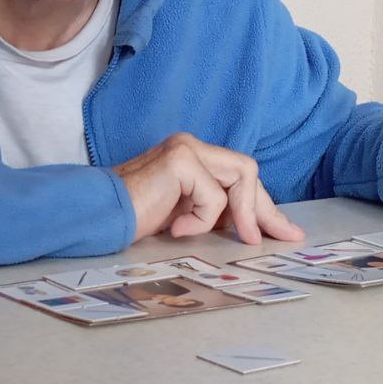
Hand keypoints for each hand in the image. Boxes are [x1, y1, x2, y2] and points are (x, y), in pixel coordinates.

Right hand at [114, 133, 304, 245]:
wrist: (98, 217)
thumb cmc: (132, 220)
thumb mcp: (184, 217)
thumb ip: (213, 213)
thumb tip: (251, 229)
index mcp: (191, 156)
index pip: (239, 176)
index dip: (263, 205)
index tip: (284, 230)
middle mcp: (190, 145)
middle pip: (247, 172)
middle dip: (265, 209)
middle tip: (284, 236)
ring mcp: (185, 148)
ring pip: (241, 177)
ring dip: (239, 214)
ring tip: (228, 237)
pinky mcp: (179, 160)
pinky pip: (214, 197)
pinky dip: (201, 220)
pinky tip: (176, 229)